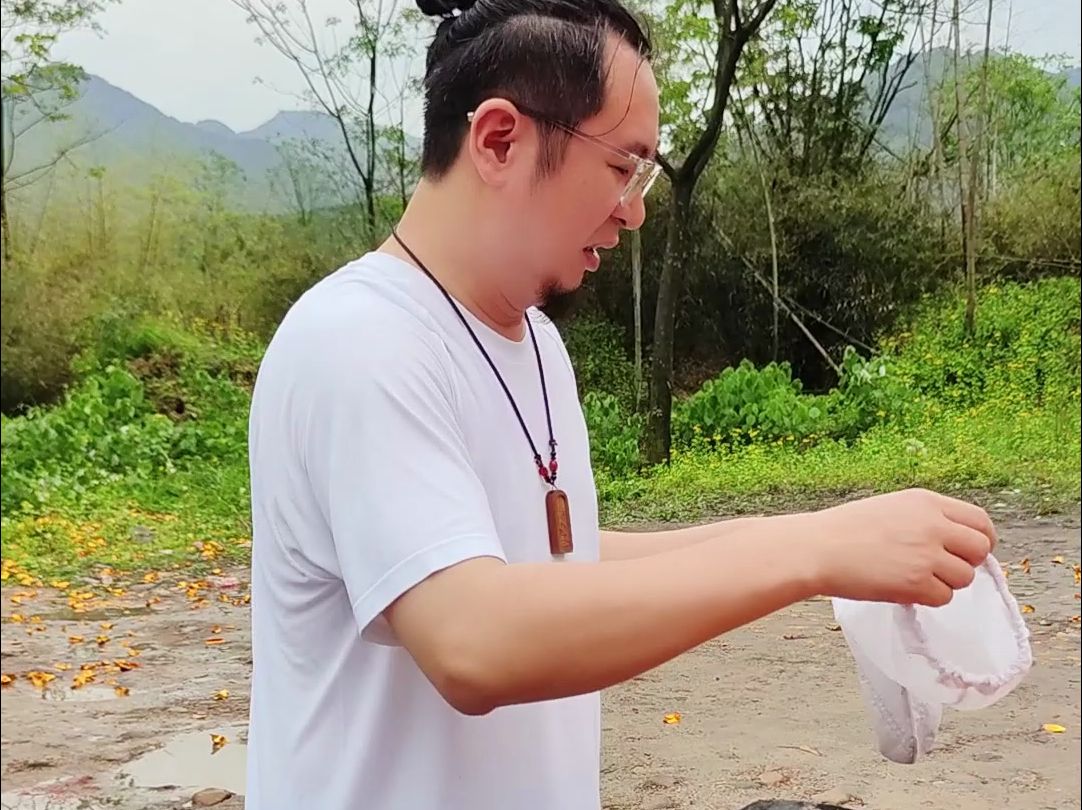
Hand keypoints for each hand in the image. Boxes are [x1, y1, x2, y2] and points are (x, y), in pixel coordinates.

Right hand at [806, 488, 996, 606]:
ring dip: (945, 582)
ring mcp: (926, 555)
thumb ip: (927, 519)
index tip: (970, 551)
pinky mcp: (916, 583)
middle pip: (980, 549)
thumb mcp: (891, 508)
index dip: (981, 539)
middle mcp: (933, 525)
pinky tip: (903, 588)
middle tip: (944, 569)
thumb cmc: (845, 530)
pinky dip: (927, 598)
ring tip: (914, 577)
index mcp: (926, 502)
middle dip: (967, 562)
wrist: (817, 548)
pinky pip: (943, 597)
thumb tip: (956, 543)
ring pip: (964, 577)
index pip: (979, 520)